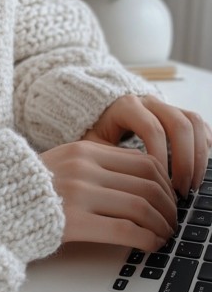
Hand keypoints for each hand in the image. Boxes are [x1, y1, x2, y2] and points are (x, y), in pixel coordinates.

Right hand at [41, 140, 176, 250]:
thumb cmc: (27, 189)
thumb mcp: (63, 163)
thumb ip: (95, 166)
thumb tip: (140, 182)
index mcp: (85, 150)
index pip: (143, 161)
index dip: (164, 182)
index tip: (168, 197)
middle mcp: (85, 168)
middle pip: (148, 183)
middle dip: (168, 205)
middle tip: (171, 220)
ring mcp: (80, 193)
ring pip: (142, 206)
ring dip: (161, 224)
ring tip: (163, 235)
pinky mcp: (75, 222)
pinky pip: (126, 229)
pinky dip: (146, 239)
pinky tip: (149, 245)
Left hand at [85, 95, 211, 197]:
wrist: (97, 114)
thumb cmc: (93, 134)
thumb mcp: (91, 145)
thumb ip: (106, 160)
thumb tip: (127, 186)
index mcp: (126, 106)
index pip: (152, 129)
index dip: (160, 158)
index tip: (159, 185)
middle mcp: (149, 101)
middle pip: (179, 124)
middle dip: (185, 161)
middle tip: (180, 191)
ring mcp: (165, 105)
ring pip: (193, 122)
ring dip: (198, 156)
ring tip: (191, 185)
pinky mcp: (177, 113)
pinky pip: (199, 125)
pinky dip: (203, 148)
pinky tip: (196, 172)